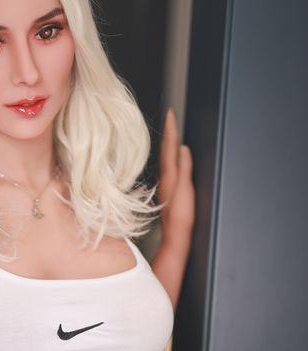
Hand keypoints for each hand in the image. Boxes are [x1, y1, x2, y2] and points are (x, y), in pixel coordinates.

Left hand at [158, 107, 194, 244]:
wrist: (175, 237)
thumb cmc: (181, 217)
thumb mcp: (184, 190)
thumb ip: (184, 168)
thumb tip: (182, 148)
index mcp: (170, 175)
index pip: (169, 147)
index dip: (171, 129)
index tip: (170, 113)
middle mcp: (166, 179)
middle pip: (166, 151)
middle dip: (169, 132)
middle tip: (170, 116)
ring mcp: (166, 186)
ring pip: (166, 160)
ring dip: (169, 145)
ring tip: (171, 132)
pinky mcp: (168, 193)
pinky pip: (168, 169)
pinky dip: (170, 159)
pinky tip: (171, 160)